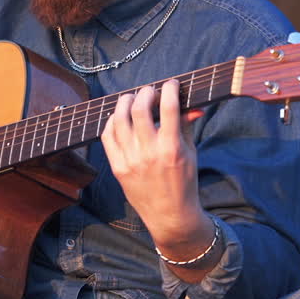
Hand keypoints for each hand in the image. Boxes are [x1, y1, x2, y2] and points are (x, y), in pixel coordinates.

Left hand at [101, 79, 208, 257]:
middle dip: (145, 93)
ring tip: (133, 98)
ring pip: (119, 120)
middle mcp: (149, 153)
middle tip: (150, 91)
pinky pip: (107, 136)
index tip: (171, 83)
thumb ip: (186, 126)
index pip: (168, 108)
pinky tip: (120, 117)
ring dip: (126, 102)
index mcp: (171, 149)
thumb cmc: (184, 182)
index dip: (169, 89)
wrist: (169, 214)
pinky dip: (112, 121)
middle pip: (140, 109)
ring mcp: (130, 161)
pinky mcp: (117, 168)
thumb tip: (192, 105)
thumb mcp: (190, 153)